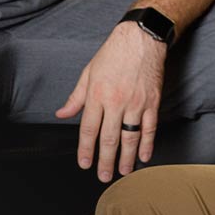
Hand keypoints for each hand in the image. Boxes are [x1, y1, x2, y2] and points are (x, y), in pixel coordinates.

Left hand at [56, 22, 166, 182]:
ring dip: (126, 157)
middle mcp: (116, 101)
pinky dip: (147, 144)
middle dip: (105, 160)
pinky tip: (143, 156)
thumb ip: (76, 97)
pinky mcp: (152, 101)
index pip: (89, 129)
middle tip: (103, 176)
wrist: (141, 38)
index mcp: (97, 94)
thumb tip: (62, 114)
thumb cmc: (114, 53)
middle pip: (109, 138)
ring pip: (130, 137)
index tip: (84, 163)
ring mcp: (136, 103)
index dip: (86, 150)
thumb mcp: (88, 72)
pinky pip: (149, 127)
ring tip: (123, 171)